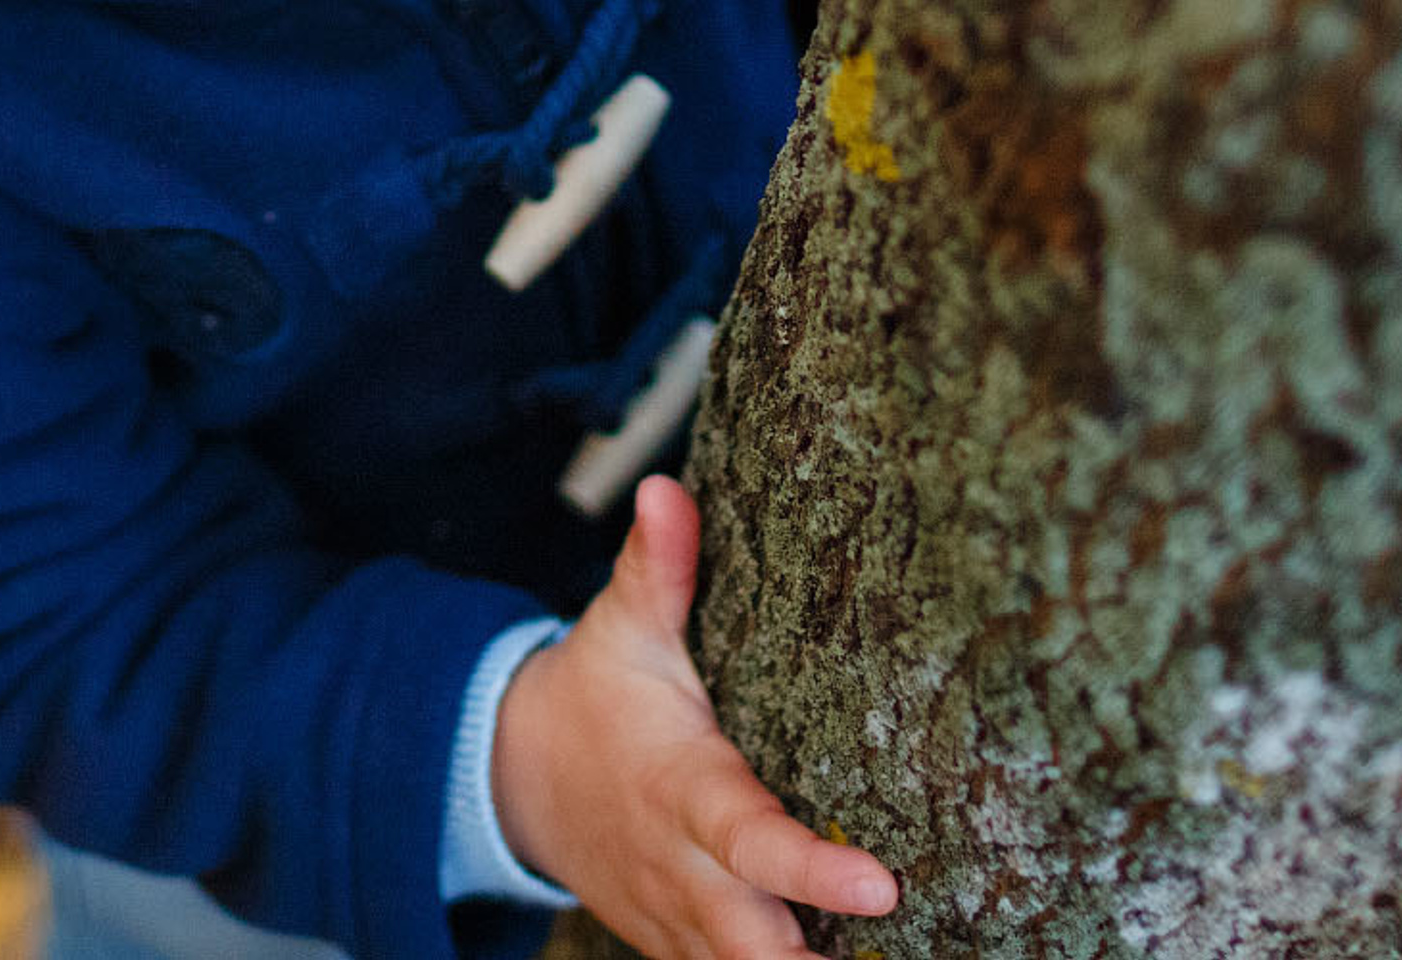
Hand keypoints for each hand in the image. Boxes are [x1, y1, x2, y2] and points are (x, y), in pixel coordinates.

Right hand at [491, 475, 897, 959]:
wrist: (520, 777)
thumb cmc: (594, 695)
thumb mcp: (623, 626)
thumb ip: (656, 565)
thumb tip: (666, 489)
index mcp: (681, 788)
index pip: (750, 838)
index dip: (812, 868)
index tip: (881, 880)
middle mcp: (684, 869)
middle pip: (754, 946)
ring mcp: (682, 920)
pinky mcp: (683, 946)